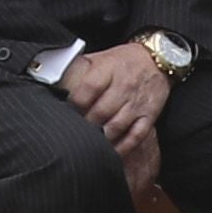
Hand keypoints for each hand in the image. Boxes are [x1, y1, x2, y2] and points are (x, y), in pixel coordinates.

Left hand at [59, 36, 170, 164]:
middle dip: (85, 125)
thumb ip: (80, 70)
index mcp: (109, 68)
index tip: (66, 111)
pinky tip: (111, 153)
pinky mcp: (149, 115)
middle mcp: (124, 86)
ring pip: (117, 126)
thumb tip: (55, 83)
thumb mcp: (100, 58)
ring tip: (89, 146)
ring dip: (101, 139)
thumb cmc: (122, 61)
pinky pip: (136, 136)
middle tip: (73, 134)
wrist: (156, 59)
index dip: (75, 102)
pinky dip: (123, 147)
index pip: (89, 87)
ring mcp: (137, 102)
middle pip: (101, 111)